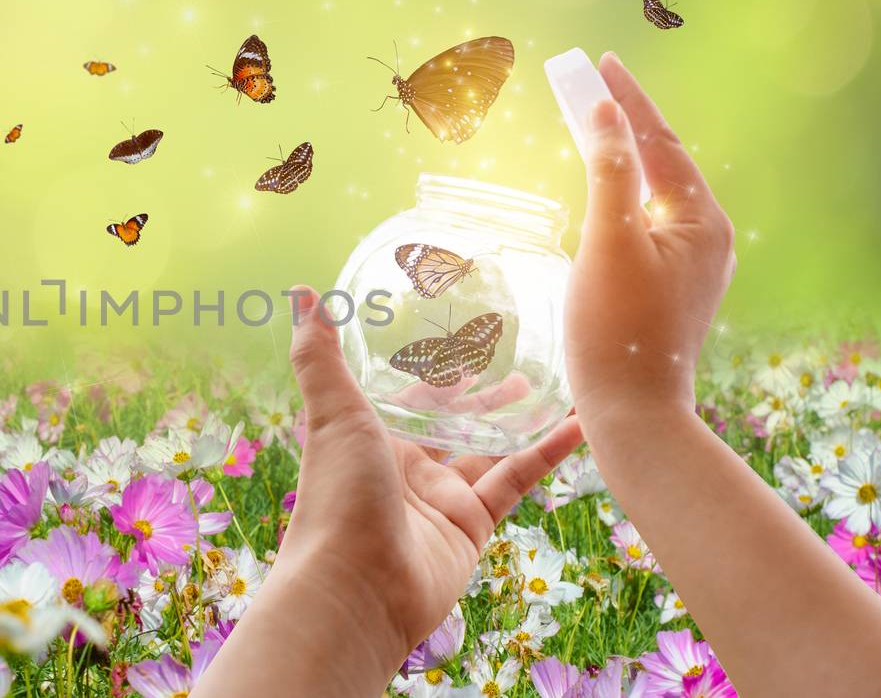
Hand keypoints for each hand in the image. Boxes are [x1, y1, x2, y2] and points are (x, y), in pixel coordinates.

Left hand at [278, 288, 580, 662]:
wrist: (356, 587)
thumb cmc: (337, 496)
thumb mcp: (333, 413)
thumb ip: (320, 355)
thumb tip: (302, 292)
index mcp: (369, 438)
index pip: (407, 396)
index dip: (434, 371)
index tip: (464, 341)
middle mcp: (404, 468)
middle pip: (452, 423)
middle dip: (482, 396)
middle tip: (517, 364)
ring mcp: (439, 499)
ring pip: (488, 450)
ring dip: (518, 420)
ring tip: (552, 386)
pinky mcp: (472, 526)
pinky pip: (515, 481)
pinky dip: (546, 454)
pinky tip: (578, 426)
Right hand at [565, 53, 735, 427]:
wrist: (633, 415)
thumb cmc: (617, 330)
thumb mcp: (608, 241)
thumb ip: (610, 170)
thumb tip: (605, 112)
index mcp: (703, 221)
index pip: (661, 142)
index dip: (627, 100)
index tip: (599, 63)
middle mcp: (709, 239)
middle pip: (660, 165)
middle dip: (624, 126)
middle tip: (586, 88)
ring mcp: (693, 268)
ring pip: (653, 198)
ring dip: (621, 164)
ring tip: (590, 131)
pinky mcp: (672, 292)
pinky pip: (647, 229)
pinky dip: (621, 203)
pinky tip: (600, 202)